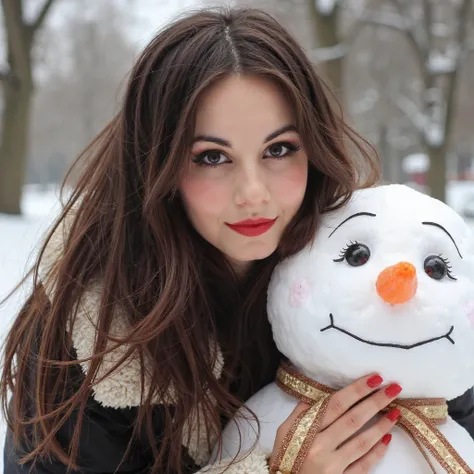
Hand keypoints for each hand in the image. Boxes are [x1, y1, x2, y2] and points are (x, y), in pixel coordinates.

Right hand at [270, 374, 399, 473]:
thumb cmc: (285, 457)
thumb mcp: (285, 431)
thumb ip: (302, 411)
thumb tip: (318, 392)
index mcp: (307, 430)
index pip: (336, 404)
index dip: (356, 390)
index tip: (374, 378)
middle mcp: (321, 447)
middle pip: (353, 420)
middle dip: (375, 402)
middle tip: (394, 388)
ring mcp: (333, 466)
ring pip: (362, 442)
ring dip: (382, 425)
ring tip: (396, 411)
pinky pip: (363, 466)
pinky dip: (377, 452)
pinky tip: (388, 439)